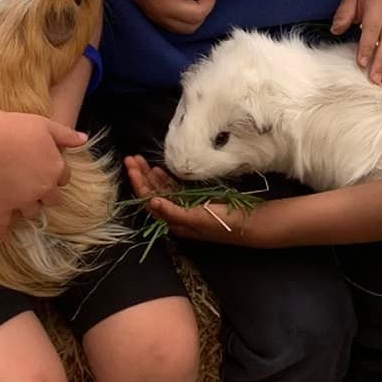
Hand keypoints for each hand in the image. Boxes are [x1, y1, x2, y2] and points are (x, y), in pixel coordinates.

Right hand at [0, 111, 86, 241]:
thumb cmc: (16, 128)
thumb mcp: (46, 125)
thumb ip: (67, 135)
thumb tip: (84, 139)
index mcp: (56, 169)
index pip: (63, 178)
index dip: (56, 174)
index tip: (48, 171)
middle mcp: (43, 188)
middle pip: (51, 199)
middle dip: (46, 195)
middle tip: (37, 190)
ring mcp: (22, 199)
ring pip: (31, 211)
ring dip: (28, 208)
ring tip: (22, 205)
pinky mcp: (1, 205)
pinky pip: (1, 224)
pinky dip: (0, 232)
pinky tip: (0, 239)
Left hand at [124, 155, 259, 244]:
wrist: (250, 223)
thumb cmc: (224, 223)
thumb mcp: (198, 218)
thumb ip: (174, 212)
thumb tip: (151, 201)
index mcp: (174, 223)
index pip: (149, 202)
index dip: (139, 184)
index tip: (133, 167)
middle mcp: (176, 216)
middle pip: (152, 194)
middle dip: (141, 177)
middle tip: (131, 158)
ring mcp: (186, 207)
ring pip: (162, 190)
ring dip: (150, 176)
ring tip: (140, 161)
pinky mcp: (196, 200)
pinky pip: (175, 189)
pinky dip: (166, 179)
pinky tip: (160, 170)